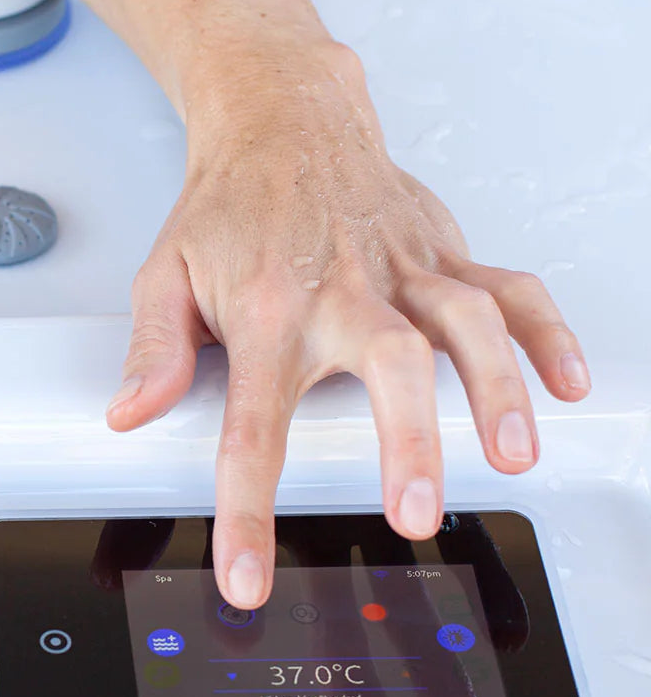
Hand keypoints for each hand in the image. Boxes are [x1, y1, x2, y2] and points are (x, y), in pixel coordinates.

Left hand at [106, 40, 590, 610]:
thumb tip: (130, 416)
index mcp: (267, 312)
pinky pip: (509, 289)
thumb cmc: (227, 206)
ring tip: (512, 453)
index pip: (252, 428)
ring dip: (496, 388)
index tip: (249, 577)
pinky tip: (566, 381)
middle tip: (414, 513)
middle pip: (386, 365)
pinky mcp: (441, 254)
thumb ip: (152, 351)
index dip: (248, 513)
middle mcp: (342, 291)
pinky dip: (546, 333)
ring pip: (465, 322)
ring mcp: (401, 270)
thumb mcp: (164, 276)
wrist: (283, 118)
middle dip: (406, 441)